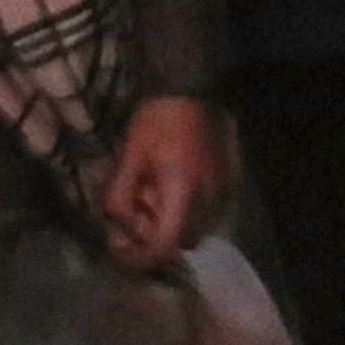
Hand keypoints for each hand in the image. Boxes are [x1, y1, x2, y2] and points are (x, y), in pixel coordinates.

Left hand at [95, 95, 227, 274]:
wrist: (194, 89)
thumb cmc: (158, 119)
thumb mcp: (131, 155)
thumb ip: (121, 194)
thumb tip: (116, 226)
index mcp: (184, 192)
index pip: (165, 245)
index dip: (140, 255)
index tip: (120, 246)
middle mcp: (210, 200)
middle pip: (181, 243)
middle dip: (154, 236)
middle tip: (134, 210)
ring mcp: (223, 194)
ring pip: (195, 230)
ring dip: (170, 223)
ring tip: (152, 192)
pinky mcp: (229, 186)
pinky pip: (206, 214)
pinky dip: (185, 211)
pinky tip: (169, 186)